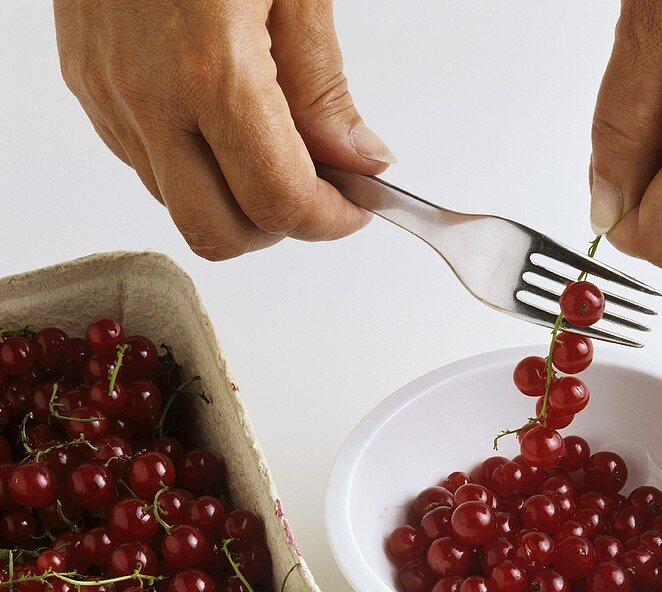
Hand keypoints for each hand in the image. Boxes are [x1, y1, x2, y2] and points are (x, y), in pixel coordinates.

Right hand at [53, 0, 393, 260]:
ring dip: (235, 200)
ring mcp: (107, 94)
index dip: (329, 221)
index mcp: (211, 71)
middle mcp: (147, 95)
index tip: (356, 206)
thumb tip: (359, 158)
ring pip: (177, 205)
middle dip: (280, 229)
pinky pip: (144, 164)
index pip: (278, 202)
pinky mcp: (86, 83)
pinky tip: (223, 125)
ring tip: (274, 149)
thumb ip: (324, 85)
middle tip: (318, 193)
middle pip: (218, 233)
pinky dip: (194, 169)